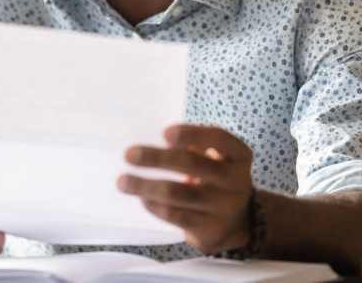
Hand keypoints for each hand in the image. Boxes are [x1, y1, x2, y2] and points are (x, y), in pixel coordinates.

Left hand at [118, 124, 254, 253]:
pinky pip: (176, 216)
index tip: (164, 133)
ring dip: (146, 186)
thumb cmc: (214, 179)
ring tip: (123, 181)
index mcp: (239, 156)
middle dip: (157, 158)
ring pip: (179, 193)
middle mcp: (236, 181)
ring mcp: (224, 207)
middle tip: (129, 155)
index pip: (220, 139)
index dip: (193, 134)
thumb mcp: (214, 159)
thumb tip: (144, 146)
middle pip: (193, 164)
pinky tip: (142, 199)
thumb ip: (191, 148)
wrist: (234, 223)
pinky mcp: (210, 229)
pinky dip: (155, 206)